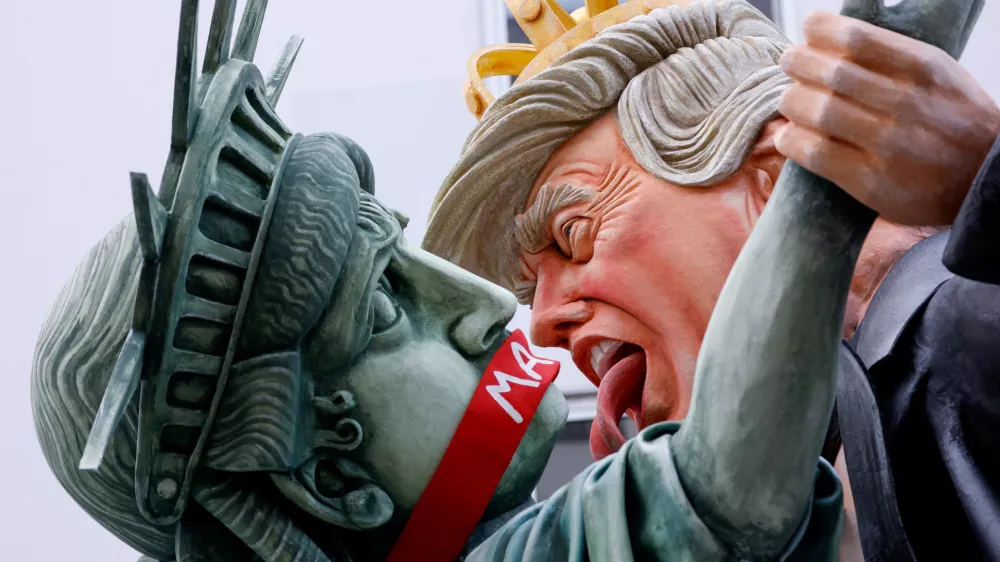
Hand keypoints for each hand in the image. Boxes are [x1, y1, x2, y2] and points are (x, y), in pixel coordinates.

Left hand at [775, 11, 999, 225]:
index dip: (823, 31)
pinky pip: (816, 154)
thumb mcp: (939, 76)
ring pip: (819, 112)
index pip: (859, 39)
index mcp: (925, 70)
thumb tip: (831, 40)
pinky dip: (792, 141)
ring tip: (789, 99)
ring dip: (792, 101)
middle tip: (789, 62)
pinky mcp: (870, 182)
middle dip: (799, 63)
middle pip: (832, 74)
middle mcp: (906, 104)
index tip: (809, 29)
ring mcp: (888, 145)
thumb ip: (893, 58)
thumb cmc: (952, 121)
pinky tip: (787, 136)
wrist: (983, 180)